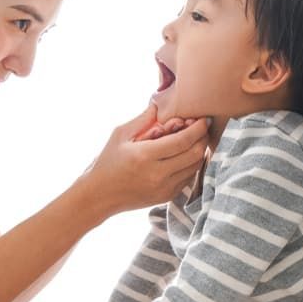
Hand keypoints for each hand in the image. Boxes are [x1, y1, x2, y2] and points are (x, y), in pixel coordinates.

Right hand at [79, 104, 208, 214]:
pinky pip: (189, 177)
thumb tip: (161, 104)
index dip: (198, 128)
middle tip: (201, 126)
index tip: (203, 118)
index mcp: (144, 156)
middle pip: (195, 154)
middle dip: (203, 137)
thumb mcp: (120, 134)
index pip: (182, 140)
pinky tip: (185, 154)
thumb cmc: (107, 161)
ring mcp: (164, 188)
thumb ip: (144, 119)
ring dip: (199, 150)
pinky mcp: (166, 196)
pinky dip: (192, 164)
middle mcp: (157, 174)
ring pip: (195, 167)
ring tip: (194, 138)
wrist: (99, 195)